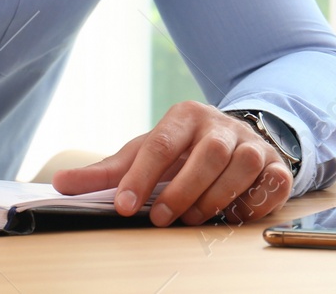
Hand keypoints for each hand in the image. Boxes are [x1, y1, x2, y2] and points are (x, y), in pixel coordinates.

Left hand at [51, 101, 293, 226]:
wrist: (233, 141)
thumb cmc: (181, 152)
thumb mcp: (143, 155)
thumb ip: (105, 173)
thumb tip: (59, 184)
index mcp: (185, 117)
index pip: (160, 144)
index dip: (140, 177)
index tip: (123, 206)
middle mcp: (221, 125)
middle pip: (208, 153)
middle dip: (182, 191)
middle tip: (160, 219)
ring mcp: (252, 143)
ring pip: (243, 165)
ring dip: (215, 199)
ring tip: (192, 219)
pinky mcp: (276, 165)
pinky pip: (273, 181)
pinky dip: (253, 202)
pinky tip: (231, 213)